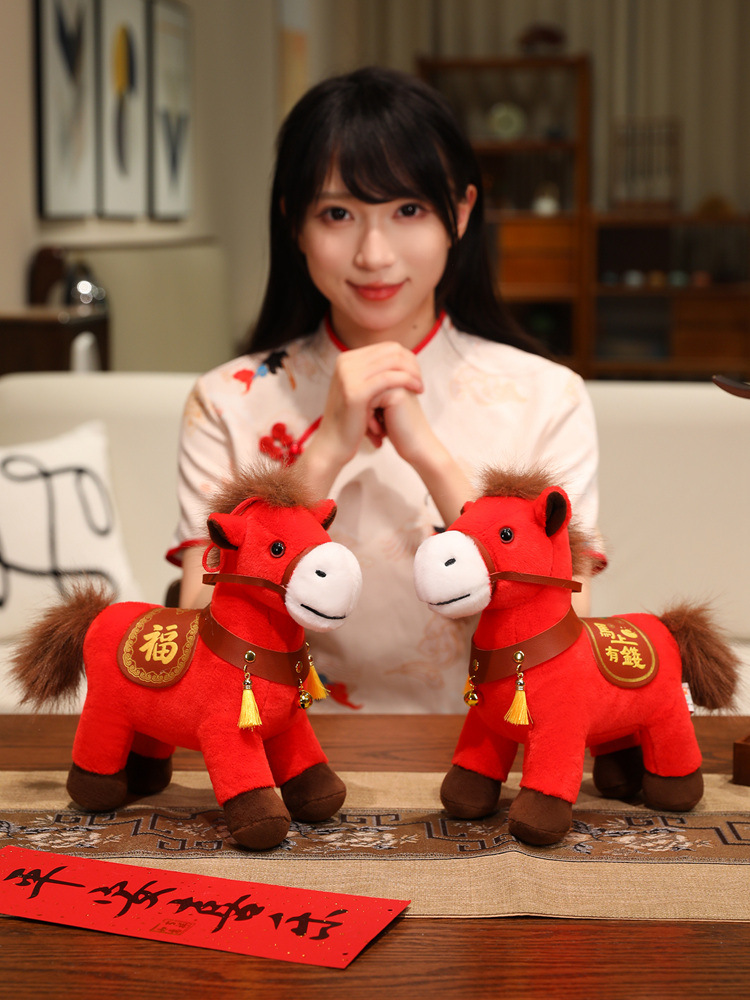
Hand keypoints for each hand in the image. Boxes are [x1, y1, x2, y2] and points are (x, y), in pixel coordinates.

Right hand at [297, 341, 422, 492]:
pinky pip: (389, 378)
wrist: (334, 444)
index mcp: (346, 359)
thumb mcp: (360, 389)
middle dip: (411, 364)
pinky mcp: (355, 391)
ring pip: (393, 362)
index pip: (387, 347)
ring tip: (420, 387)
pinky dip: (407, 381)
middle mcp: (345, 362)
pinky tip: (417, 390)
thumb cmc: (352, 421)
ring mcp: (348, 375)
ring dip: (412, 373)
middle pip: (391, 351)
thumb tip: (398, 355)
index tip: (416, 374)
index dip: (407, 359)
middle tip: (420, 380)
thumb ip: (374, 372)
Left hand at [374, 386, 472, 524]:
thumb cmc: (408, 442)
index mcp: (400, 382)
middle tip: (372, 432)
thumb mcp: (389, 420)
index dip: (366, 407)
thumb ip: (379, 406)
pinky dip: (369, 419)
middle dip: (363, 410)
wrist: (424, 454)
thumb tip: (361, 408)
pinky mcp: (396, 393)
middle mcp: (402, 379)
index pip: (370, 387)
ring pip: (367, 394)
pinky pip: (369, 399)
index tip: (370, 429)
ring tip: (375, 435)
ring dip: (366, 415)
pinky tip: (378, 436)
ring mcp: (400, 384)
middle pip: (368, 390)